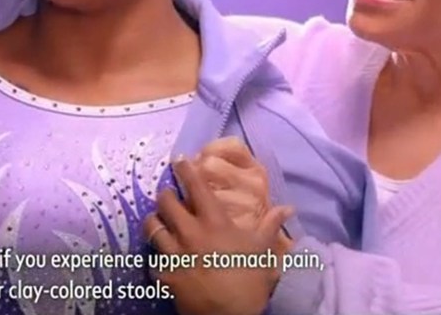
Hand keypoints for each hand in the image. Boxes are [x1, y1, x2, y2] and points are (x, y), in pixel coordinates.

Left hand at [145, 158, 293, 314]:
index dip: (185, 169)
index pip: (195, 186)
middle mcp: (190, 232)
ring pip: (152, 227)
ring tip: (157, 219)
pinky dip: (155, 256)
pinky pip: (151, 259)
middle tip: (168, 194)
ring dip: (154, 220)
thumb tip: (289, 208)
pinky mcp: (164, 275)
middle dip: (165, 194)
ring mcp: (174, 254)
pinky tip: (160, 257)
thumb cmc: (248, 280)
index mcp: (214, 222)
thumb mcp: (262, 250)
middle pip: (166, 202)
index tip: (179, 159)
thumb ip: (270, 225)